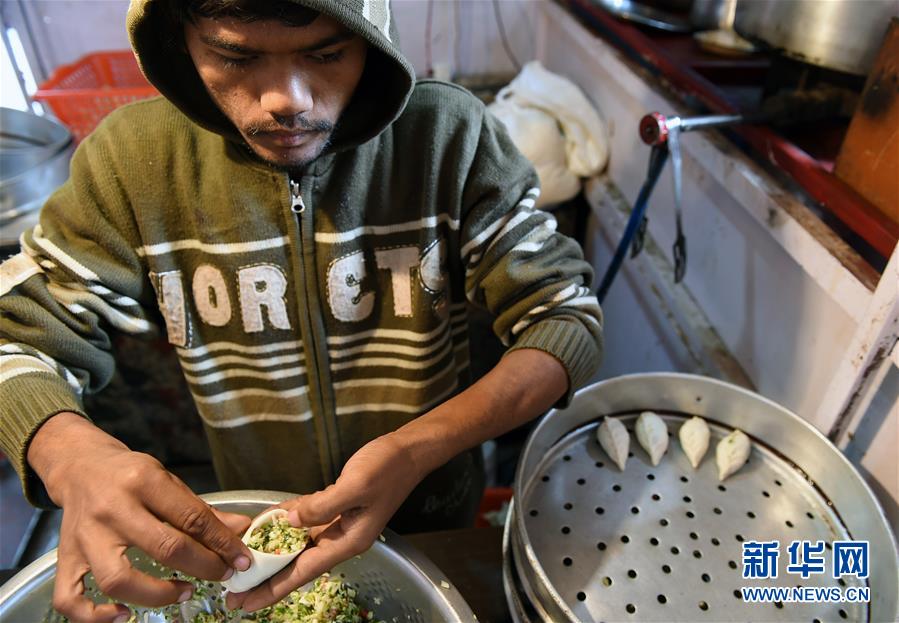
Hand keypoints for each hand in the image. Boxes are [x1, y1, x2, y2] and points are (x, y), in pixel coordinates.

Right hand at [27, 412, 252, 622]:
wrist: (80, 467)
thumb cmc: (130, 476)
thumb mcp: (168, 481)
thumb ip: (202, 510)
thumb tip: (242, 528)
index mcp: (144, 481)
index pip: (192, 518)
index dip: (222, 543)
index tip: (240, 561)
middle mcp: (113, 508)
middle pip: (164, 548)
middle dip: (202, 567)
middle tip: (221, 574)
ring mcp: (85, 536)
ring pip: (118, 579)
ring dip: (157, 595)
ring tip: (183, 592)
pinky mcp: (64, 557)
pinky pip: (70, 598)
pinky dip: (95, 616)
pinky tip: (124, 615)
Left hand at [225, 433, 422, 611]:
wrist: (409, 452)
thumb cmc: (388, 468)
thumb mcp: (356, 486)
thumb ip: (322, 506)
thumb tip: (288, 523)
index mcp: (349, 540)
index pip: (304, 571)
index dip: (274, 588)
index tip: (246, 603)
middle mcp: (341, 537)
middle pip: (297, 563)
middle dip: (266, 576)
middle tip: (233, 589)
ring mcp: (339, 522)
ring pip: (298, 541)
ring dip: (272, 548)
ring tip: (242, 557)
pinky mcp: (337, 505)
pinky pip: (305, 518)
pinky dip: (285, 519)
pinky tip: (266, 521)